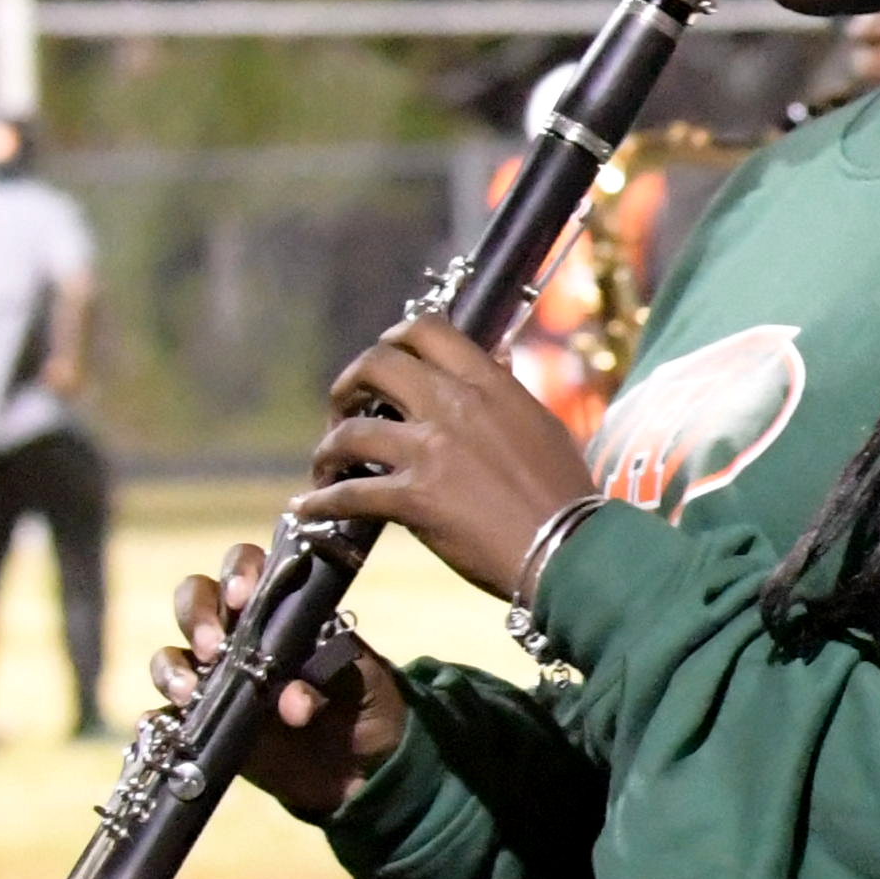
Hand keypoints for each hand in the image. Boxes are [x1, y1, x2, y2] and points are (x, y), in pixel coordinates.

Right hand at [160, 542, 401, 818]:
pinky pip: (162, 716)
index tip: (243, 596)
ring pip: (171, 654)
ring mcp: (216, 679)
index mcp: (281, 609)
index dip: (238, 573)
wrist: (363, 768)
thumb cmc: (365, 704)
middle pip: (196, 600)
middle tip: (214, 646)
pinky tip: (166, 725)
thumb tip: (291, 700)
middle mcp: (240, 635)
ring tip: (189, 691)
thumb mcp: (363, 680)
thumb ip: (329, 676)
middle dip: (197, 615)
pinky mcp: (202, 723)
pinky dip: (156, 718)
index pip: (247, 569)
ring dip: (172, 668)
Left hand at [295, 319, 596, 597]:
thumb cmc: (564, 493)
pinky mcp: (414, 498)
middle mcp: (455, 407)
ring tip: (326, 467)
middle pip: (376, 366)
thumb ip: (508, 390)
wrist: (571, 547)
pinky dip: (320, 502)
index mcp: (489, 385)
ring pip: (350, 432)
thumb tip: (496, 356)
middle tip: (344, 410)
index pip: (427, 331)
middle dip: (348, 386)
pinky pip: (348, 494)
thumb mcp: (543, 425)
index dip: (393, 340)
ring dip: (327, 450)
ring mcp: (431, 451)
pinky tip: (308, 509)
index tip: (383, 364)